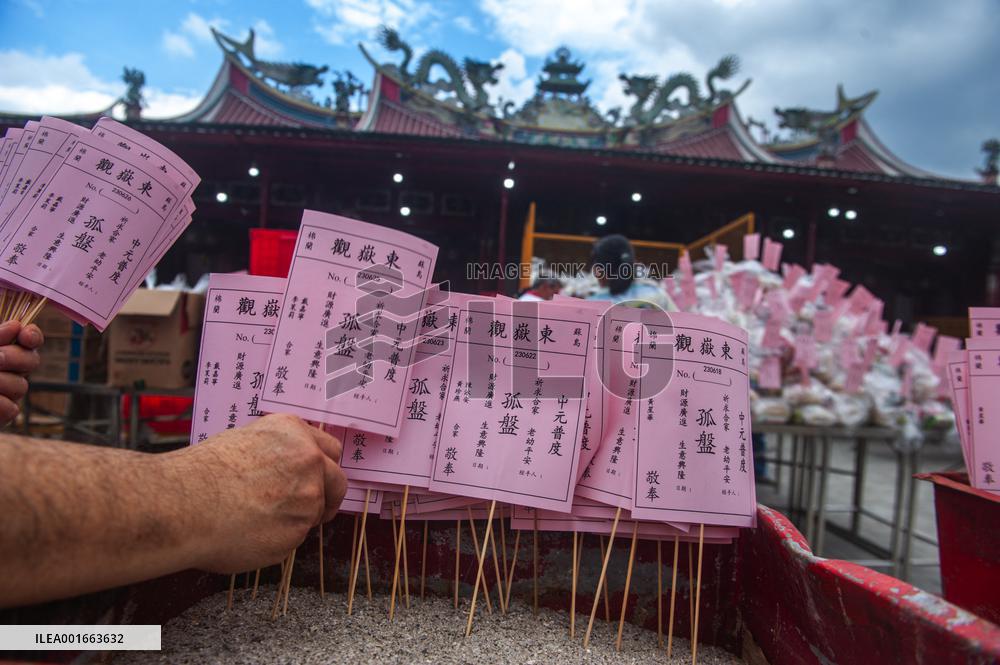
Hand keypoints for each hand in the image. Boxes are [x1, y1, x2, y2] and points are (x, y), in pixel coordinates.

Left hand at [0, 321, 42, 425]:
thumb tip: (16, 326)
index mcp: (3, 350)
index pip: (29, 340)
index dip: (33, 336)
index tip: (25, 335)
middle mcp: (8, 371)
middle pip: (32, 361)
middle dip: (16, 358)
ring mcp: (8, 394)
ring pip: (21, 386)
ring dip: (0, 383)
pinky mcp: (3, 415)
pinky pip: (11, 409)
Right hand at [168, 414, 346, 572]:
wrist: (181, 504)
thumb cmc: (201, 474)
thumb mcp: (246, 441)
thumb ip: (278, 452)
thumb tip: (289, 468)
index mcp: (295, 433)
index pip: (331, 451)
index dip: (324, 469)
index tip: (321, 480)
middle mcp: (309, 462)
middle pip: (338, 483)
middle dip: (328, 498)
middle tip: (311, 510)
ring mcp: (307, 498)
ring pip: (313, 515)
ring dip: (293, 521)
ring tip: (253, 520)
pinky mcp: (296, 533)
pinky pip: (291, 540)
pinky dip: (276, 542)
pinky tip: (247, 534)